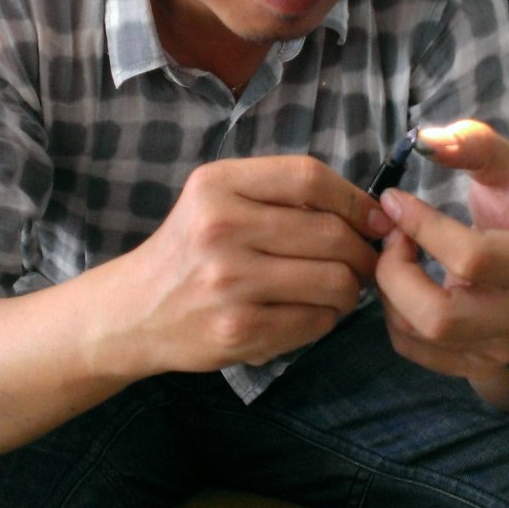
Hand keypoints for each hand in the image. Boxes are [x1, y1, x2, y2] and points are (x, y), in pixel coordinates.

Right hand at [119, 155, 390, 373]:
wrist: (133, 311)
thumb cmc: (188, 250)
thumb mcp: (217, 200)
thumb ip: (279, 195)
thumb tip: (370, 212)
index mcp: (217, 185)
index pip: (309, 177)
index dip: (355, 198)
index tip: (375, 218)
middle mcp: (221, 228)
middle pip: (331, 232)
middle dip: (363, 251)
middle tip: (363, 261)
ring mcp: (230, 282)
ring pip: (334, 281)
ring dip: (350, 289)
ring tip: (338, 288)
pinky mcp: (239, 330)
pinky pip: (316, 321)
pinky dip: (326, 318)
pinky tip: (307, 312)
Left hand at [373, 120, 508, 403]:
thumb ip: (474, 145)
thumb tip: (426, 139)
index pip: (472, 258)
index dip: (422, 227)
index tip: (394, 200)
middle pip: (440, 317)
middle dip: (395, 273)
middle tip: (392, 238)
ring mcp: (502, 349)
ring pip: (423, 337)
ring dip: (390, 292)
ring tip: (396, 256)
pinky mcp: (477, 366)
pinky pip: (416, 351)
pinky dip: (394, 316)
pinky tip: (404, 284)